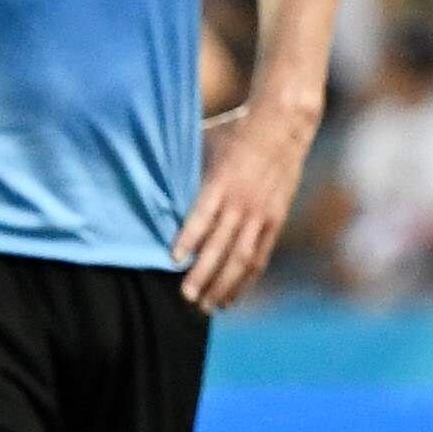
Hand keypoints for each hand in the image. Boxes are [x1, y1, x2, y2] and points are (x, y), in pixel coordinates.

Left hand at [175, 101, 316, 310]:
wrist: (282, 125)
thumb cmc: (234, 131)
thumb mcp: (204, 141)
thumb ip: (184, 166)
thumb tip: (150, 179)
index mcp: (222, 181)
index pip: (203, 216)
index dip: (189, 239)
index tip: (174, 260)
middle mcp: (243, 202)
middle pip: (223, 246)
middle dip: (204, 274)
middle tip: (186, 297)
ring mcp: (262, 214)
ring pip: (243, 258)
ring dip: (225, 284)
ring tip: (208, 306)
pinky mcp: (275, 220)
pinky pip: (260, 256)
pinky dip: (247, 280)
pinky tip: (233, 297)